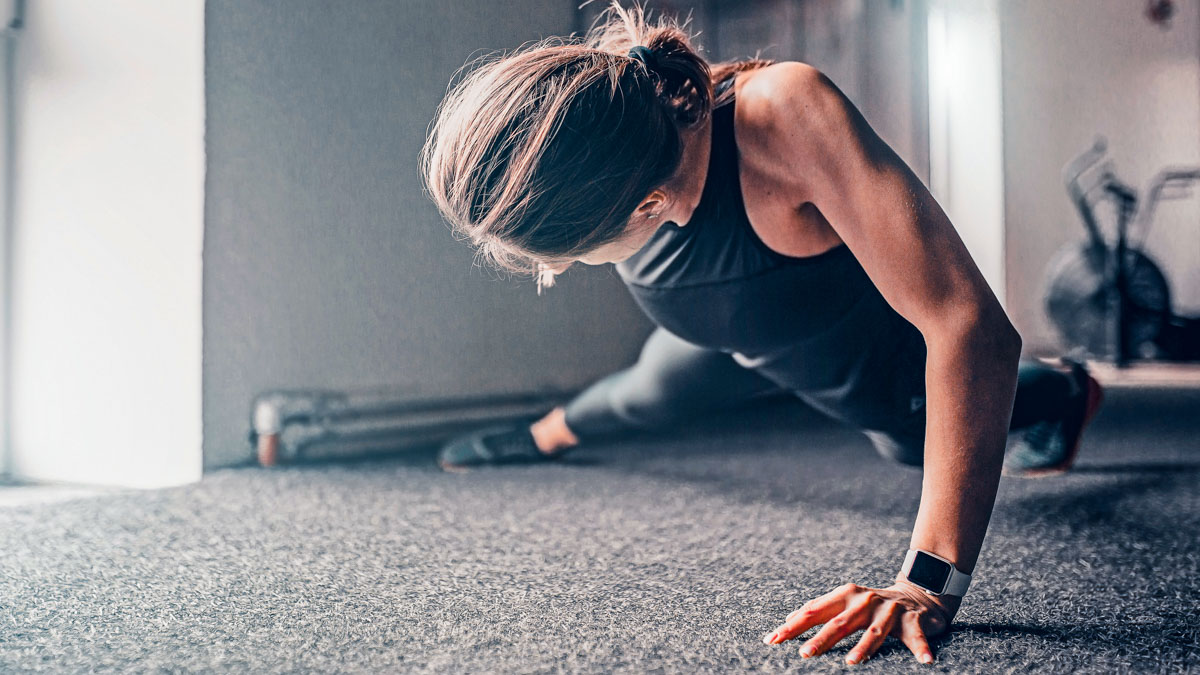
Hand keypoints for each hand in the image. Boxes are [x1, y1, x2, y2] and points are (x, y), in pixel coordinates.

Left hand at [761, 581, 956, 664]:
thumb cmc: (872, 604)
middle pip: (840, 623)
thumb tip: (789, 620)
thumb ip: (820, 610)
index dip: (793, 626)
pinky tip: (925, 661)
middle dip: (821, 638)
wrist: (916, 593)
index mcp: (844, 596)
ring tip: (852, 662)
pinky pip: (916, 636)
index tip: (773, 640)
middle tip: (804, 653)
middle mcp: (864, 601)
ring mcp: (889, 609)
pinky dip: (920, 647)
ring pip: (874, 631)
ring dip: (864, 647)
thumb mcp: (845, 603)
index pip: (813, 611)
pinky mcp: (913, 620)